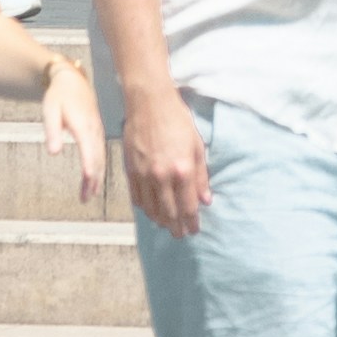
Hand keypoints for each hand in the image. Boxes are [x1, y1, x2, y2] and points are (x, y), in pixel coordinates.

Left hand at [40, 56, 103, 202]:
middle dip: (92, 179)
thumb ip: (52, 131)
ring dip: (96, 177)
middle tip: (85, 198)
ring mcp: (97, 131)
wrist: (72, 81)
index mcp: (83, 124)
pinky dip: (99, 168)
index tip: (88, 180)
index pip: (88, 149)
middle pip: (96, 157)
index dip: (89, 165)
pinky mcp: (97, 132)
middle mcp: (94, 129)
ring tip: (89, 196)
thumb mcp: (50, 110)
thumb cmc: (59, 96)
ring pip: (100, 157)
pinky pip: (101, 153)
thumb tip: (53, 152)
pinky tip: (94, 179)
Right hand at [122, 78, 211, 240]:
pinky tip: (150, 211)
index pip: (188, 207)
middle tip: (180, 234)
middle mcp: (162, 177)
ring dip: (160, 221)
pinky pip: (137, 199)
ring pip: (151, 210)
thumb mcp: (197, 146)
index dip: (192, 222)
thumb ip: (201, 176)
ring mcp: (144, 176)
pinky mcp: (131, 171)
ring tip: (167, 225)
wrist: (149, 102)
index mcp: (182, 170)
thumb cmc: (176, 119)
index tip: (195, 230)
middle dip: (176, 227)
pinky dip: (144, 209)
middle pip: (169, 213)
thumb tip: (206, 200)